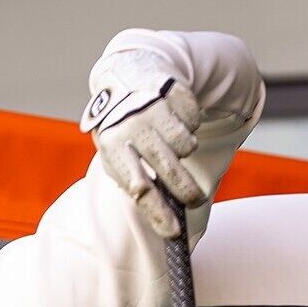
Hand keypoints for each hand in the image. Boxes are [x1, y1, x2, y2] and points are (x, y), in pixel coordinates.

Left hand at [80, 65, 202, 239]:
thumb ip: (135, 184)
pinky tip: (174, 119)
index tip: (174, 232)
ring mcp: (153, 105)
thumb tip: (165, 223)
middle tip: (195, 201)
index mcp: (112, 146)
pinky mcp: (172, 90)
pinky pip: (194, 120)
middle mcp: (132, 125)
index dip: (158, 213)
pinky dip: (190, 124)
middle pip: (168, 170)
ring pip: (186, 145)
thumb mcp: (117, 154)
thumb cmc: (122, 129)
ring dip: (186, 149)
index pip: (138, 187)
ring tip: (174, 146)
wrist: (127, 74)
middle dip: (186, 191)